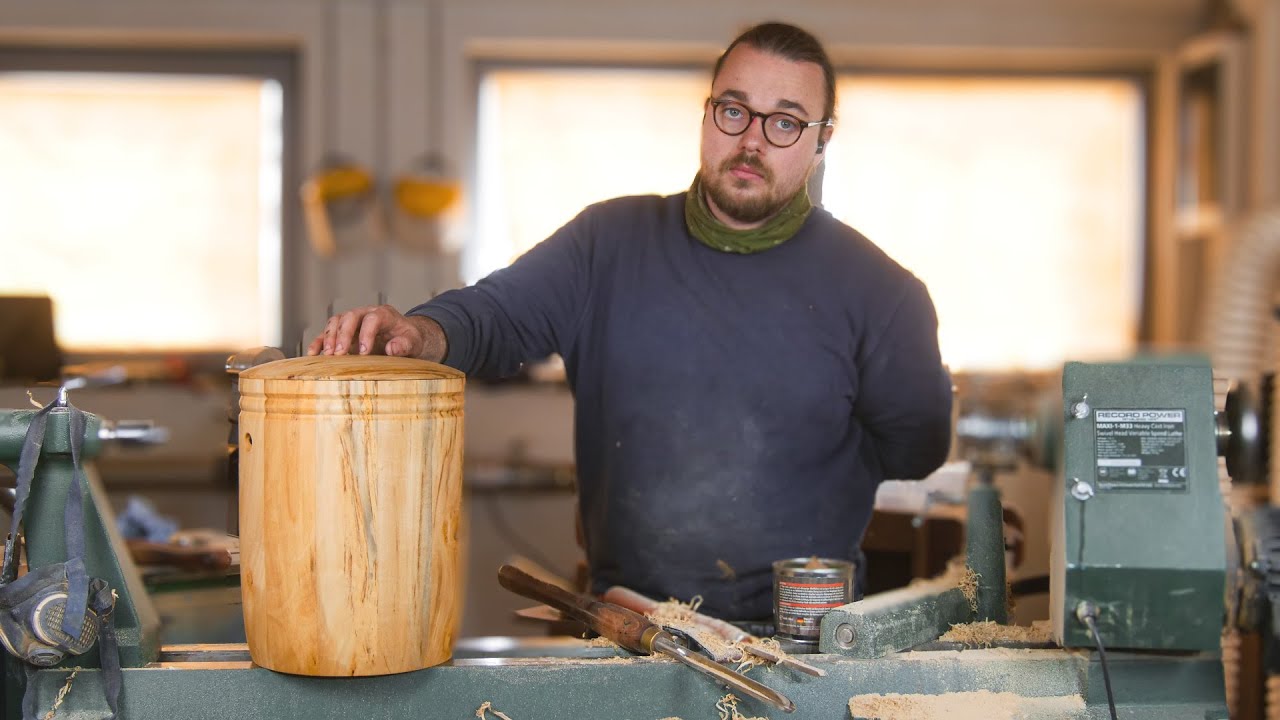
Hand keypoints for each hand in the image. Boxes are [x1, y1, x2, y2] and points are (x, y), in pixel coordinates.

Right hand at [305, 305, 443, 359]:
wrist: (404, 337)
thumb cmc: (409, 339)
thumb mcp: (413, 342)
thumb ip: (404, 345)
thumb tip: (391, 349)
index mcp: (384, 314)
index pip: (372, 319)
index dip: (366, 334)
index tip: (364, 353)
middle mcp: (365, 313)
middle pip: (350, 317)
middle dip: (343, 335)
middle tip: (339, 354)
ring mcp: (353, 321)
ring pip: (336, 321)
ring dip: (329, 337)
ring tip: (328, 355)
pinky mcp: (344, 331)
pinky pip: (328, 332)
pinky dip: (319, 341)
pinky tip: (313, 353)